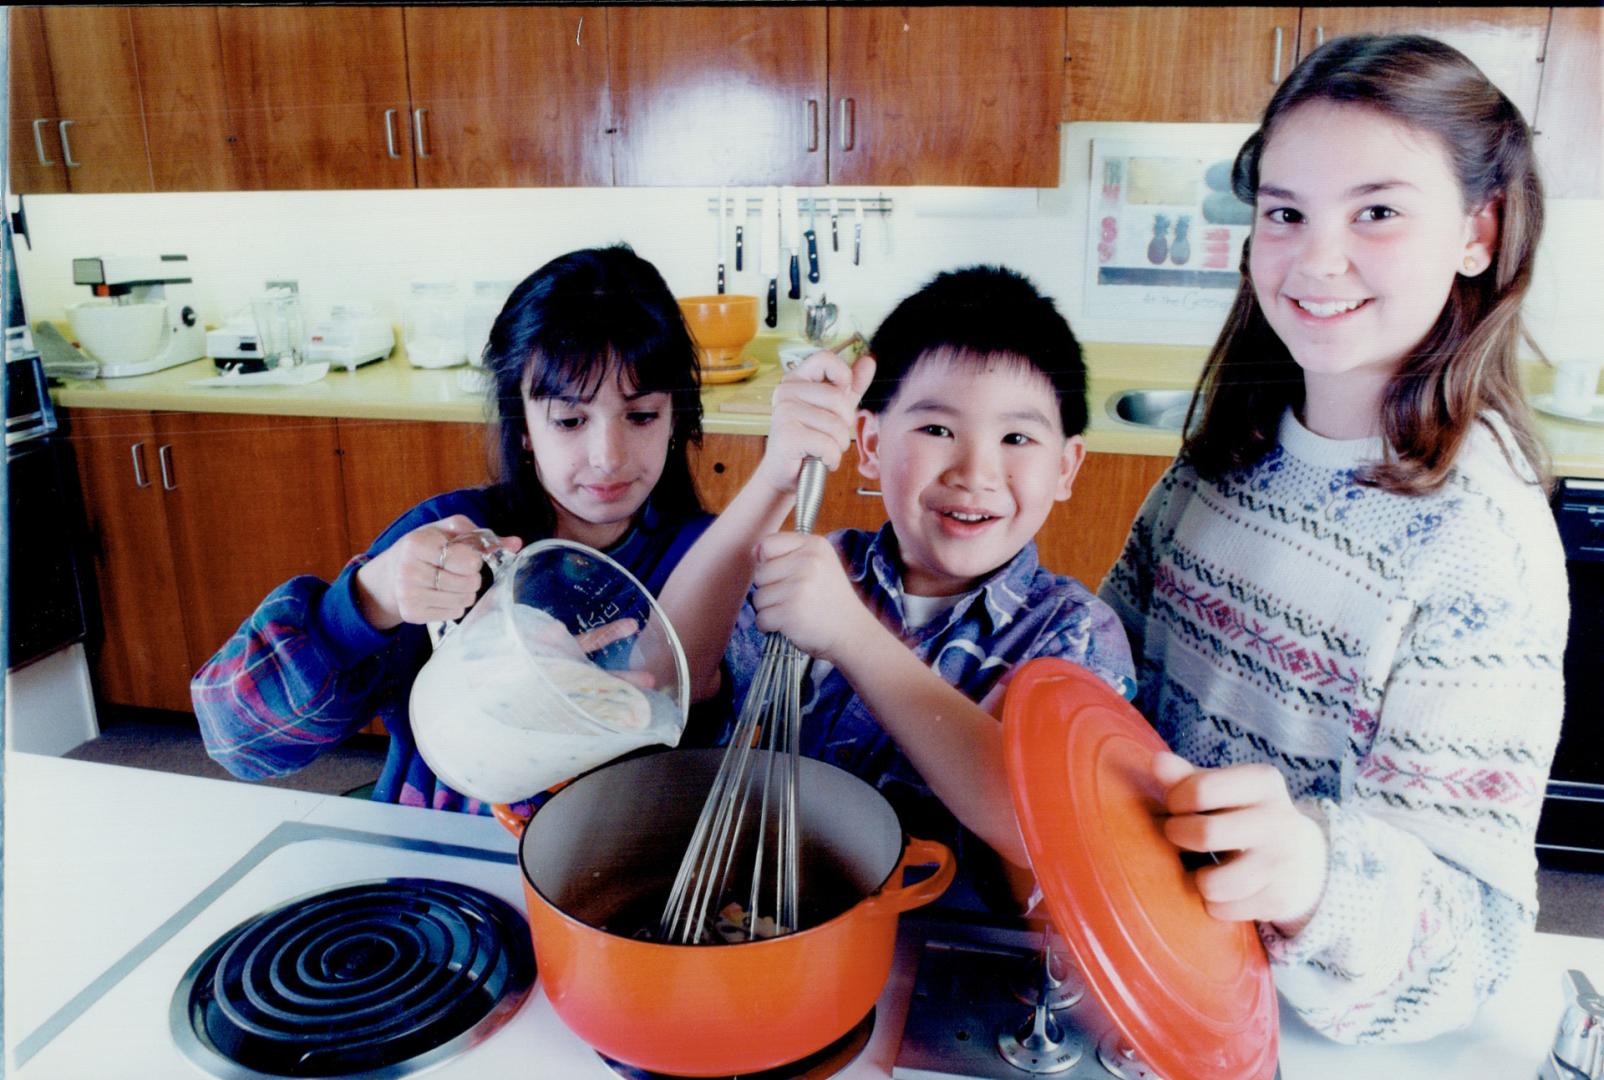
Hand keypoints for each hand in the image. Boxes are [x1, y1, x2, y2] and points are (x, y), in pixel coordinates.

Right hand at [354, 516, 523, 630]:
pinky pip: (454, 614)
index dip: (474, 560)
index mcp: (417, 543)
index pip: (468, 560)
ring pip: (464, 600)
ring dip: (466, 592)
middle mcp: (409, 569)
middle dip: (471, 577)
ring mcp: (408, 594)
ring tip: (451, 582)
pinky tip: (442, 595)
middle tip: (458, 571)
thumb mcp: (448, 532)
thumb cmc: (426, 547)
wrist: (390, 574)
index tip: (466, 557)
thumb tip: (516, 544)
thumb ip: (482, 536)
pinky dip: (455, 605)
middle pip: (469, 583)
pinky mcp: (411, 613)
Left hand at [749, 532, 871, 661]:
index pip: (767, 544)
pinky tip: (791, 625)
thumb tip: (754, 551)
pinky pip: (761, 618)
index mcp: (814, 545)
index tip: (788, 576)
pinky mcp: (791, 611)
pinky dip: (771, 626)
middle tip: (797, 598)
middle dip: (771, 590)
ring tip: (796, 611)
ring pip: (758, 597)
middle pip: (760, 572)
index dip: (770, 562)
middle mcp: (808, 561)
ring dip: (771, 609)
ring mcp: (799, 586)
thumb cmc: (830, 600)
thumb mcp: (819, 564)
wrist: (852, 633)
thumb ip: (787, 553)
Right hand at [756, 351, 875, 495]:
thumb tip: (869, 361)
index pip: (825, 358)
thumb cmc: (809, 440)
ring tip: (823, 449)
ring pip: (836, 425)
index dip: (843, 376)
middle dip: (844, 423)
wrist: (784, 474)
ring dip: (838, 445)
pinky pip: (828, 445)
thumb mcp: (834, 409)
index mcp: (796, 379)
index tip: (840, 397)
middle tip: (829, 435)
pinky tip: (819, 459)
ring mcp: (785, 412)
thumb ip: (851, 386)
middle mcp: (786, 391)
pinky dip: (831, 458)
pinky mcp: (788, 435)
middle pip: (838, 398)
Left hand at [1154, 751, 1328, 926]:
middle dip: (1178, 836)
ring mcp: (1281, 862)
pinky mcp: (1279, 899)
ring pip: (1213, 883)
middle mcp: (1278, 819)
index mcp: (1262, 782)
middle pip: (1206, 834)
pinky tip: (1220, 890)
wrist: (1303, 858)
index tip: (1177, 806)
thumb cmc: (1244, 814)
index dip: (1176, 800)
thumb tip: (1158, 763)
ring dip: (1195, 878)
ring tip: (1199, 868)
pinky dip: (1211, 904)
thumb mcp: (1223, 788)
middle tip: (1178, 835)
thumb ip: (1188, 777)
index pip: (1201, 789)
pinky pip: (1222, 910)